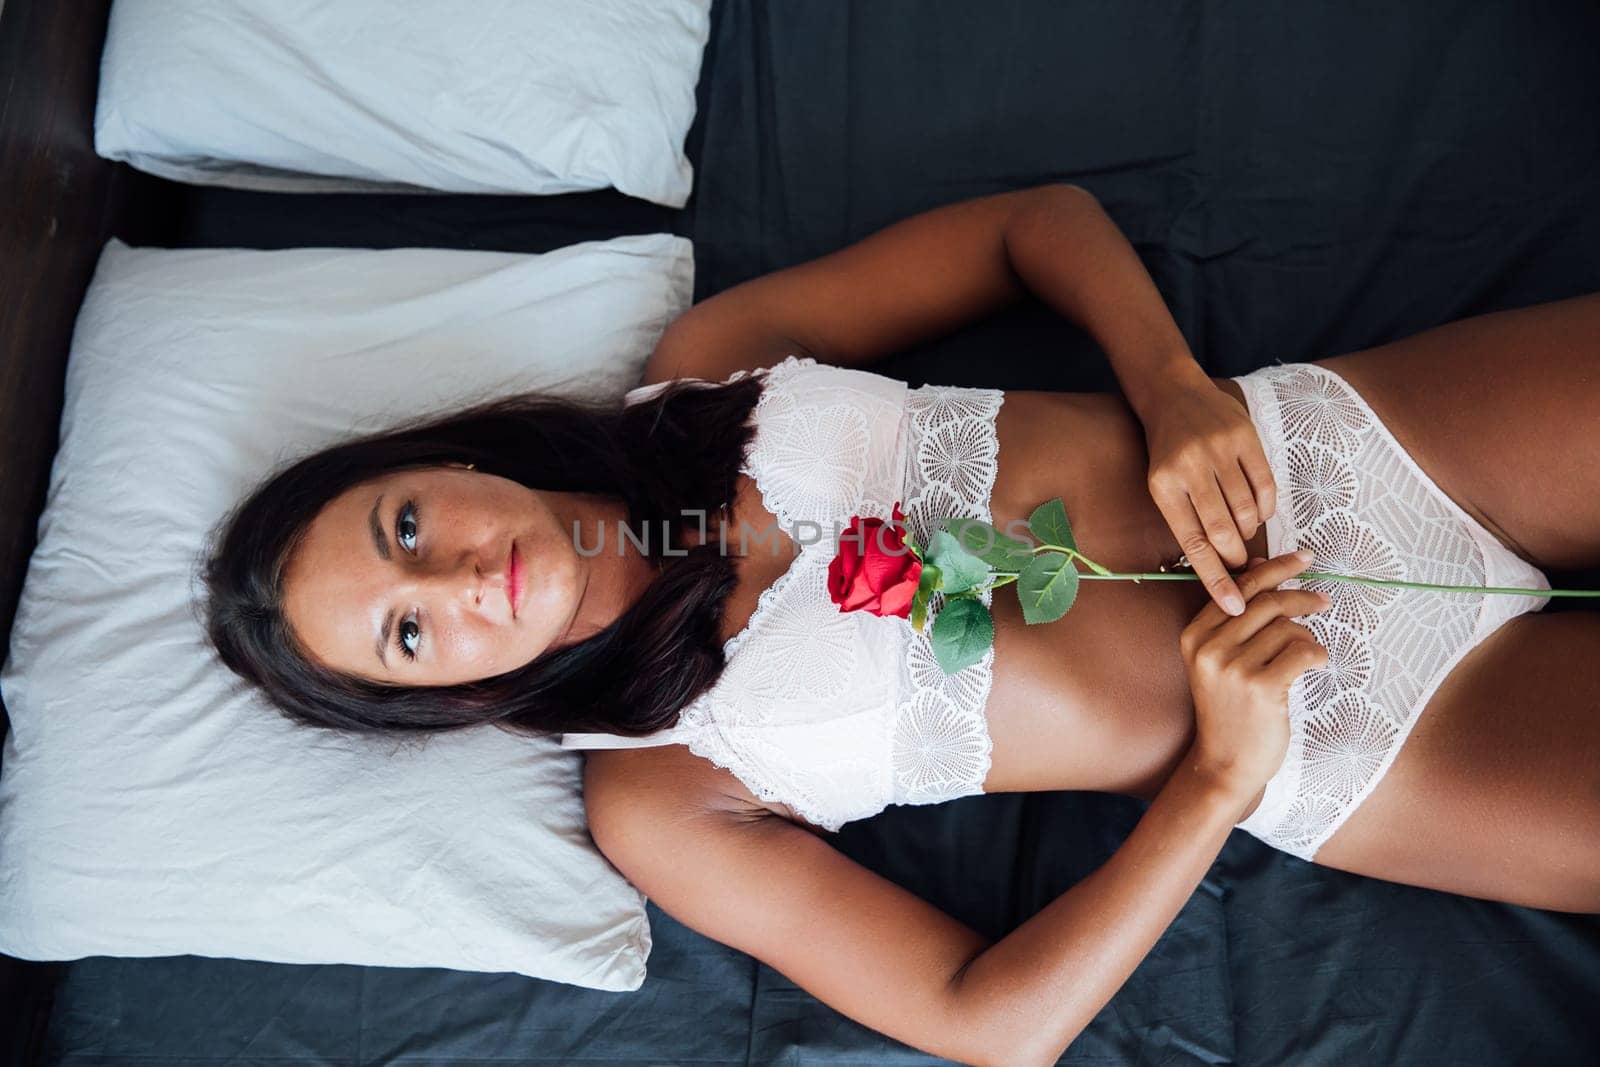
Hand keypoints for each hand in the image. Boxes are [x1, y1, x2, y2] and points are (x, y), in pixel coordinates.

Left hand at [1142, 374, 1277, 615]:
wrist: (1174, 395)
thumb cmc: (1168, 451)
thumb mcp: (1161, 484)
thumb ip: (1187, 520)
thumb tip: (1217, 568)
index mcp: (1163, 486)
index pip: (1193, 545)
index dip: (1215, 579)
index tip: (1233, 607)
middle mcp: (1190, 467)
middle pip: (1224, 532)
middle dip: (1237, 558)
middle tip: (1242, 564)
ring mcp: (1219, 450)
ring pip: (1247, 511)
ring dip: (1249, 532)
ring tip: (1242, 531)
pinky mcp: (1246, 437)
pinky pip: (1266, 486)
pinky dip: (1265, 508)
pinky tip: (1256, 510)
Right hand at [1179, 551, 1329, 801]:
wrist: (1225, 763)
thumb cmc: (1229, 709)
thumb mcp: (1219, 660)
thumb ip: (1235, 618)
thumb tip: (1259, 565)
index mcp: (1195, 634)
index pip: (1240, 587)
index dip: (1275, 568)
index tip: (1303, 558)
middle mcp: (1209, 647)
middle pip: (1267, 601)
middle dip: (1302, 597)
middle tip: (1323, 601)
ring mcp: (1233, 668)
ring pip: (1288, 628)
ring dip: (1306, 638)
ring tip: (1305, 657)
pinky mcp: (1260, 688)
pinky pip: (1303, 652)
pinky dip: (1317, 655)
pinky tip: (1315, 666)